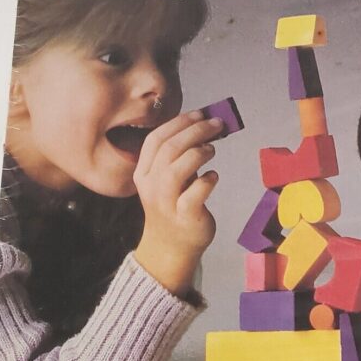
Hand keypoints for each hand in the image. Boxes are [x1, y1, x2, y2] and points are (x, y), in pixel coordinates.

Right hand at [133, 111, 223, 296]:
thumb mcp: (169, 179)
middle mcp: (151, 186)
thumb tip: (205, 127)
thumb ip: (180, 157)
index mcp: (144, 172)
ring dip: (198, 153)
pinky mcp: (185, 217)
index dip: (179, 123)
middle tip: (216, 124)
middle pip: (169, 149)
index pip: (156, 139)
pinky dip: (207, 181)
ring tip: (212, 149)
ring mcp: (166, 203)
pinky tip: (214, 176)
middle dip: (195, 131)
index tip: (200, 113)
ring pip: (176, 170)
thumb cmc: (174, 206)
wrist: (171, 246)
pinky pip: (194, 194)